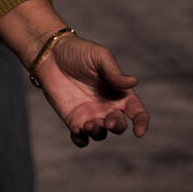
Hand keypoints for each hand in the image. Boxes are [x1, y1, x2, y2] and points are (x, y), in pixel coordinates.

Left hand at [33, 33, 149, 146]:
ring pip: (101, 134)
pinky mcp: (73, 120)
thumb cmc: (79, 51)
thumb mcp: (99, 57)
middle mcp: (107, 107)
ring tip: (89, 125)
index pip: (137, 112)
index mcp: (119, 93)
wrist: (50, 55)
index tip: (138, 131)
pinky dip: (81, 139)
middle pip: (119, 125)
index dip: (142, 123)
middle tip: (107, 122)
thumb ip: (114, 72)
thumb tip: (133, 82)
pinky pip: (80, 138)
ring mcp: (90, 115)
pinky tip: (76, 130)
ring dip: (97, 133)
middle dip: (116, 127)